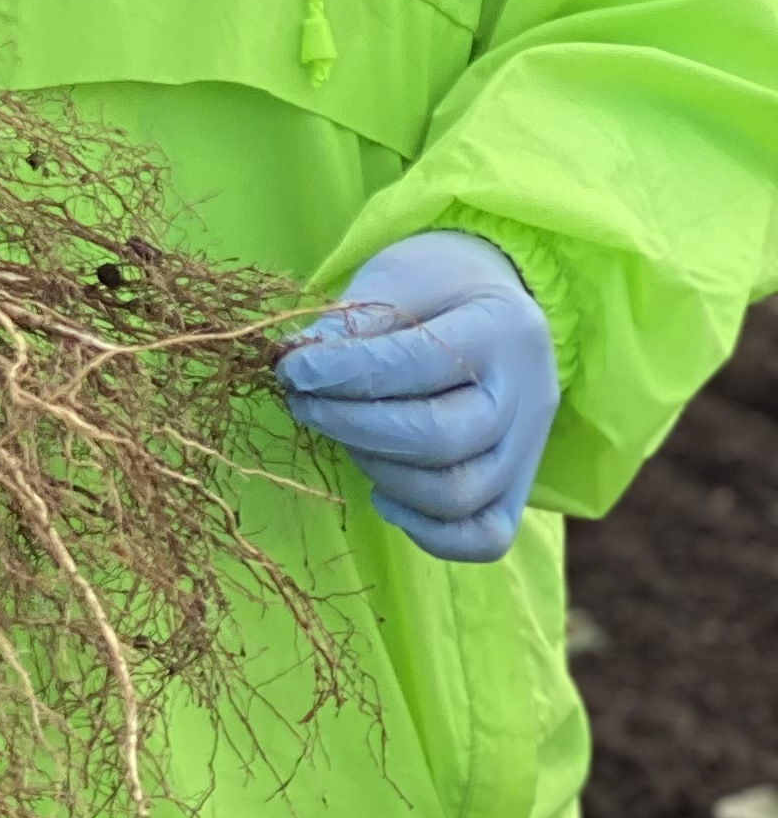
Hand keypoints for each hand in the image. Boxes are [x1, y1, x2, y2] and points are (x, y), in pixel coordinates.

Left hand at [275, 232, 558, 562]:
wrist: (491, 304)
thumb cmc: (435, 289)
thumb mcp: (395, 280)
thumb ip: (353, 323)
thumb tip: (297, 362)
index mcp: (500, 327)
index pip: (420, 363)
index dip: (345, 372)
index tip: (291, 368)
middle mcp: (526, 396)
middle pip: (441, 439)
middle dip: (353, 426)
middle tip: (302, 403)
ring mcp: (527, 451)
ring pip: (457, 494)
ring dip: (379, 471)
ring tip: (341, 433)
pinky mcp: (517, 490)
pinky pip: (481, 537)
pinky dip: (424, 529)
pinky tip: (380, 491)